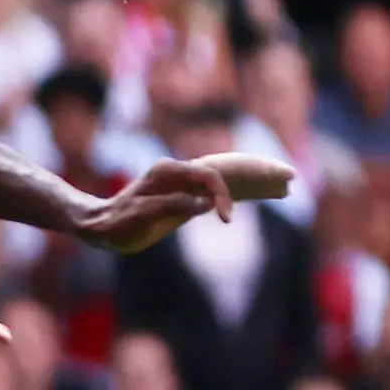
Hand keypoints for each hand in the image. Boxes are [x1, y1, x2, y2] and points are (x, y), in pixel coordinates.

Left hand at [77, 153, 289, 252]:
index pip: (209, 176)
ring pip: (231, 173)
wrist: (99, 223)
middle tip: (290, 177)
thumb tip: (203, 205)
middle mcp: (181, 171)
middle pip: (229, 166)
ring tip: (288, 183)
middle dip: (260, 171)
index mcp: (169, 173)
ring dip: (258, 178)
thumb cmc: (115, 223)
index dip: (222, 195)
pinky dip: (246, 188)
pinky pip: (225, 186)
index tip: (225, 219)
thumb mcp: (138, 218)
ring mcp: (186, 180)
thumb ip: (170, 208)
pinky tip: (266, 193)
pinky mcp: (189, 193)